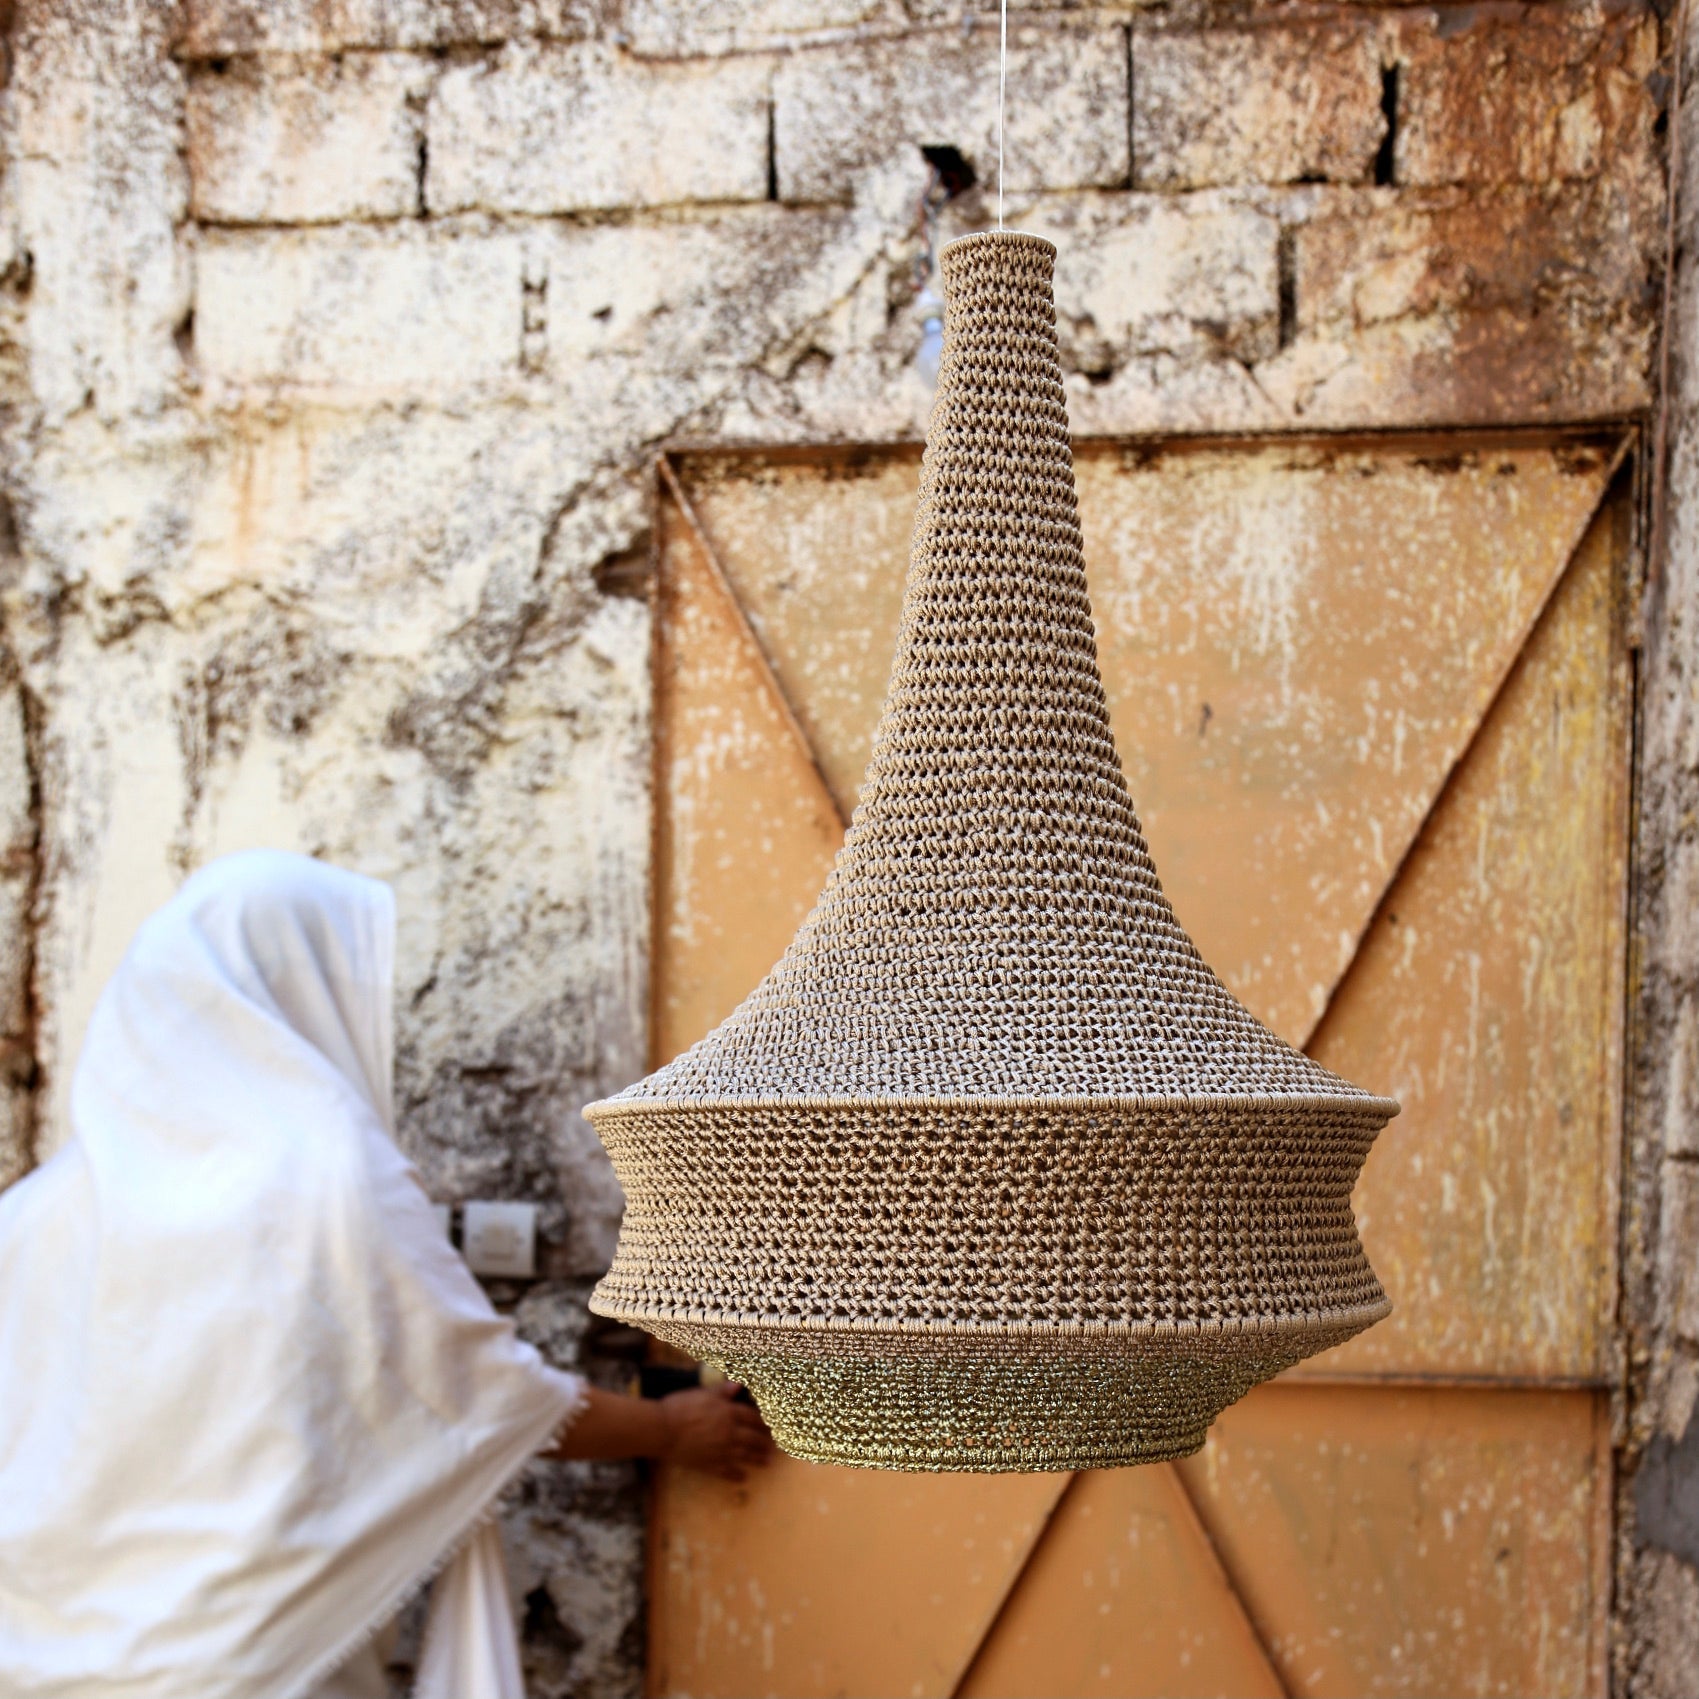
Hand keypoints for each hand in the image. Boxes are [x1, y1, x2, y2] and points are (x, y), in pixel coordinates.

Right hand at [657, 1382, 773, 1480]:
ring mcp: (721, 1451)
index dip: (764, 1422)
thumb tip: (738, 1384)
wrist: (663, 1430)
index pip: (753, 1418)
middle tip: (774, 1446)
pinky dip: (737, 1475)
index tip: (772, 1425)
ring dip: (757, 1459)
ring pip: (745, 1456)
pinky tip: (743, 1477)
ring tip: (766, 1462)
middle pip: (753, 1439)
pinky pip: (728, 1472)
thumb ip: (722, 1391)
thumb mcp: (702, 1393)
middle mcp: (730, 1433)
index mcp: (728, 1413)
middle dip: (764, 1442)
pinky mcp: (710, 1465)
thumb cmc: (681, 1407)